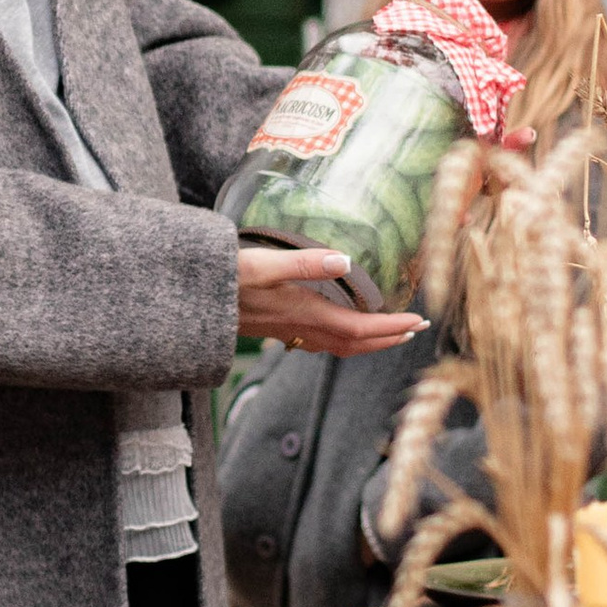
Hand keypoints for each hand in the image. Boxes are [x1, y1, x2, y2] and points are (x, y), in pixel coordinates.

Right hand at [235, 243, 425, 357]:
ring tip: (389, 333)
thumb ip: (302, 263)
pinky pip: (320, 342)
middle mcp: (299, 327)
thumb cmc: (220, 280)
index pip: (358, 329)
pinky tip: (340, 328)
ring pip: (337, 346)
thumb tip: (345, 260)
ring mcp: (287, 331)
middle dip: (387, 339)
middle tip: (415, 330)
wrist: (188, 303)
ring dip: (368, 342)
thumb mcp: (259, 265)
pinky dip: (342, 339)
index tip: (418, 322)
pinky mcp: (275, 328)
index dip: (391, 328)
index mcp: (303, 313)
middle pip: (354, 345)